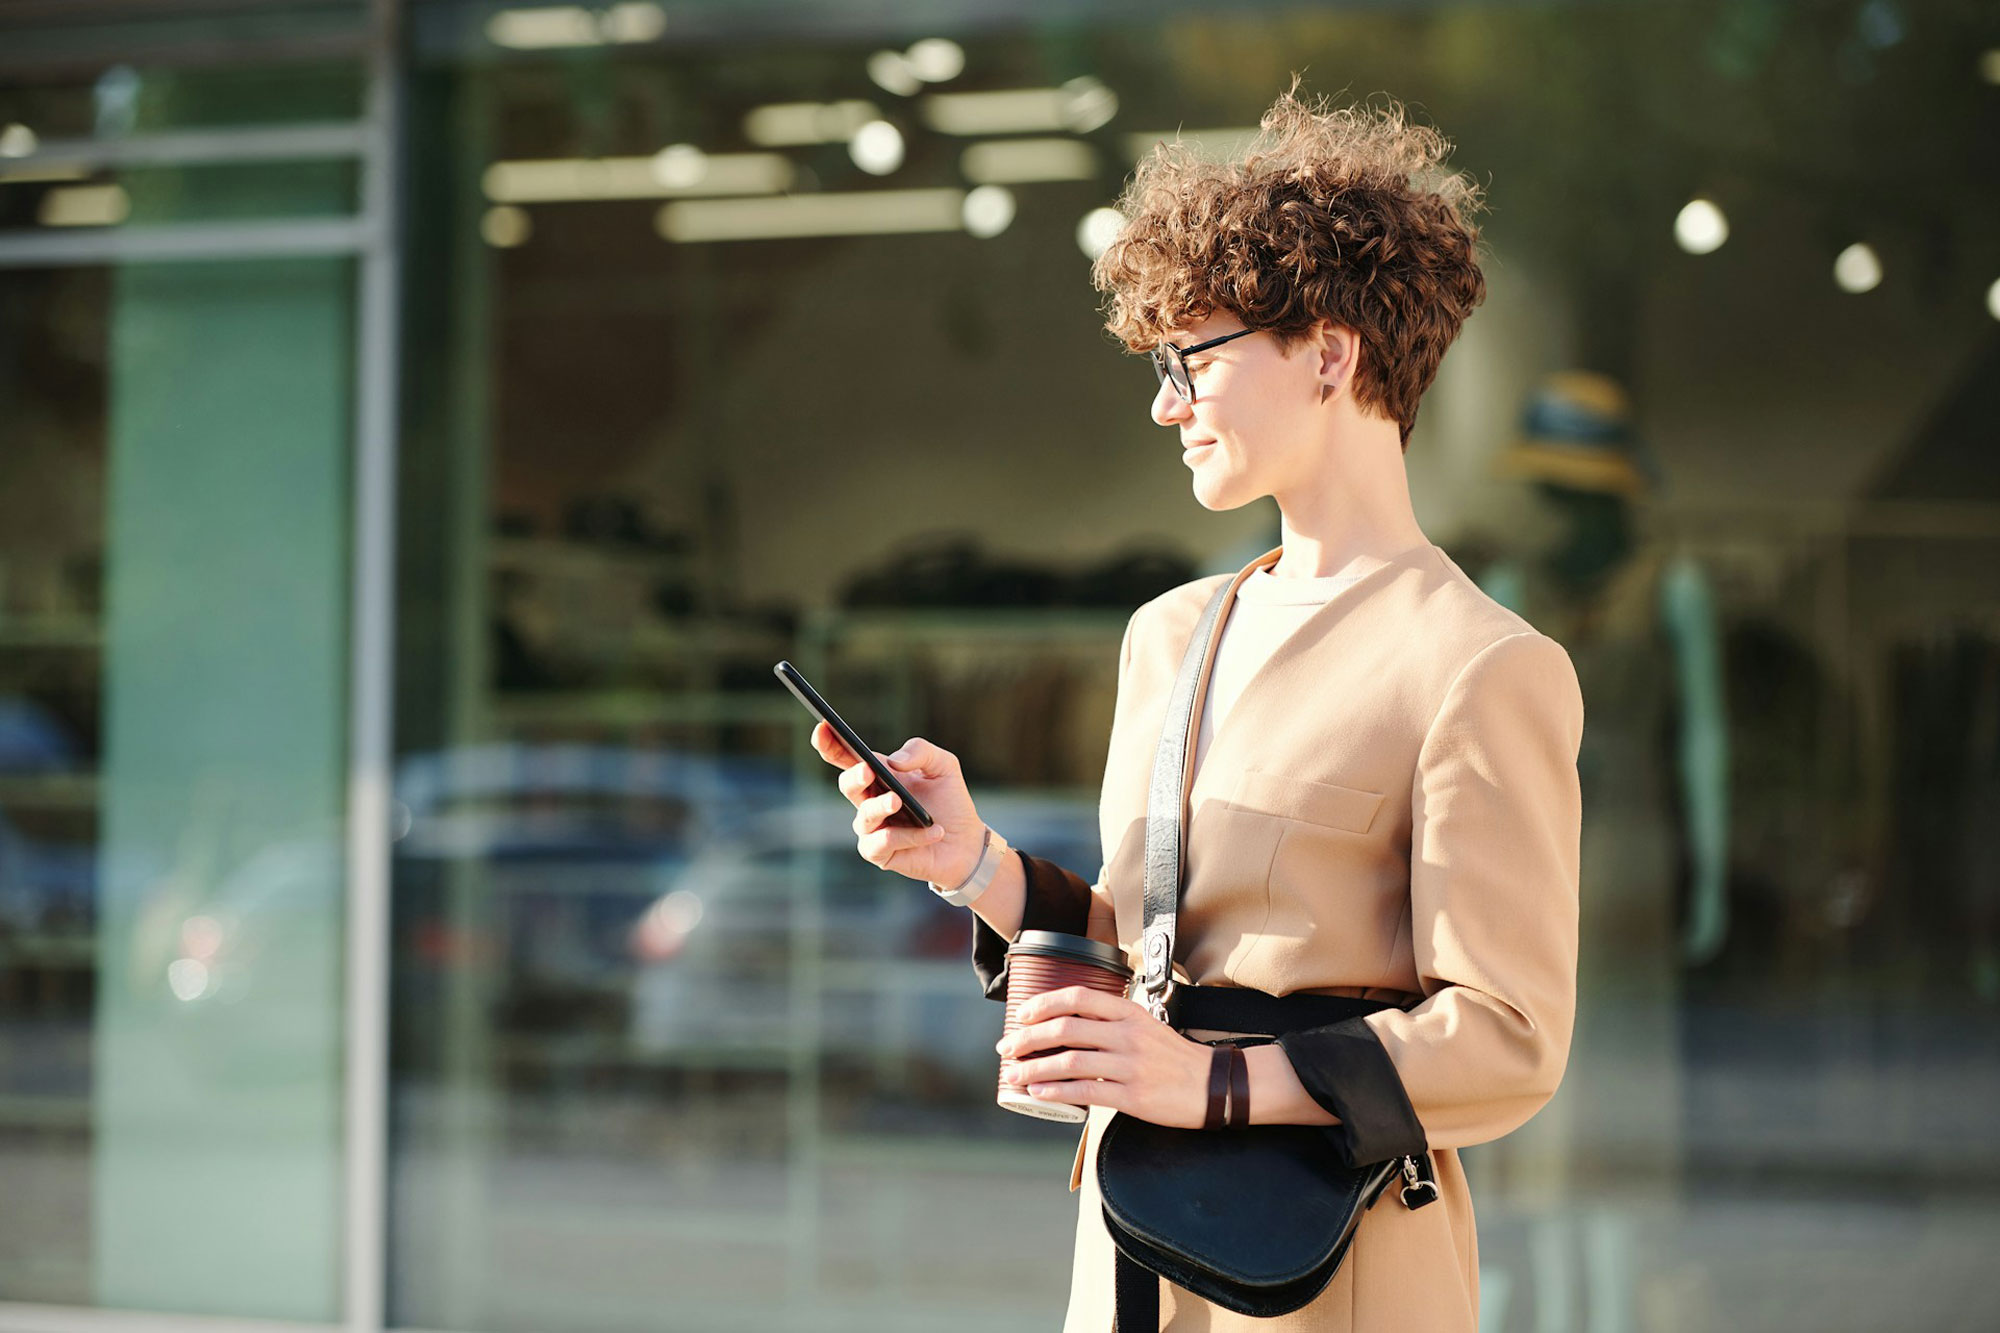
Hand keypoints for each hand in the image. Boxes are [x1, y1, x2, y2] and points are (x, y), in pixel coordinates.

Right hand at [809, 722, 986, 885]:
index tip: (822, 727)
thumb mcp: (943, 765)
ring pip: (864, 817)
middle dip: (855, 777)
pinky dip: (909, 836)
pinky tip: (933, 832)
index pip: (845, 757)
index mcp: (878, 774)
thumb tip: (894, 762)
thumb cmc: (949, 801)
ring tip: (899, 801)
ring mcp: (872, 828)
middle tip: (868, 770)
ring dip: (880, 807)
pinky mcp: (881, 854)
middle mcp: (869, 800)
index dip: (829, 743)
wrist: (966, 842)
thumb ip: (921, 751)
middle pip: (847, 785)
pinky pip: (883, 843)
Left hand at [993, 985, 1213, 1128]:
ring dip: (1034, 1068)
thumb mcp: (1146, 1025)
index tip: (1021, 1014)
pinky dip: (1056, 1092)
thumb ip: (1112, 1022)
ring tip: (1014, 1074)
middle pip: (1066, 1028)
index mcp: (1129, 1012)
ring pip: (1070, 1061)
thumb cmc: (1173, 1057)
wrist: (1213, 1086)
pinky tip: (1038, 1093)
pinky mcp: (1133, 1096)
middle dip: (1028, 1038)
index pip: (1078, 997)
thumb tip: (1067, 1027)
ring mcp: (1130, 1065)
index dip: (1043, 1004)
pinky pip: (1086, 1092)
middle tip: (1007, 1048)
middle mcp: (1128, 1034)